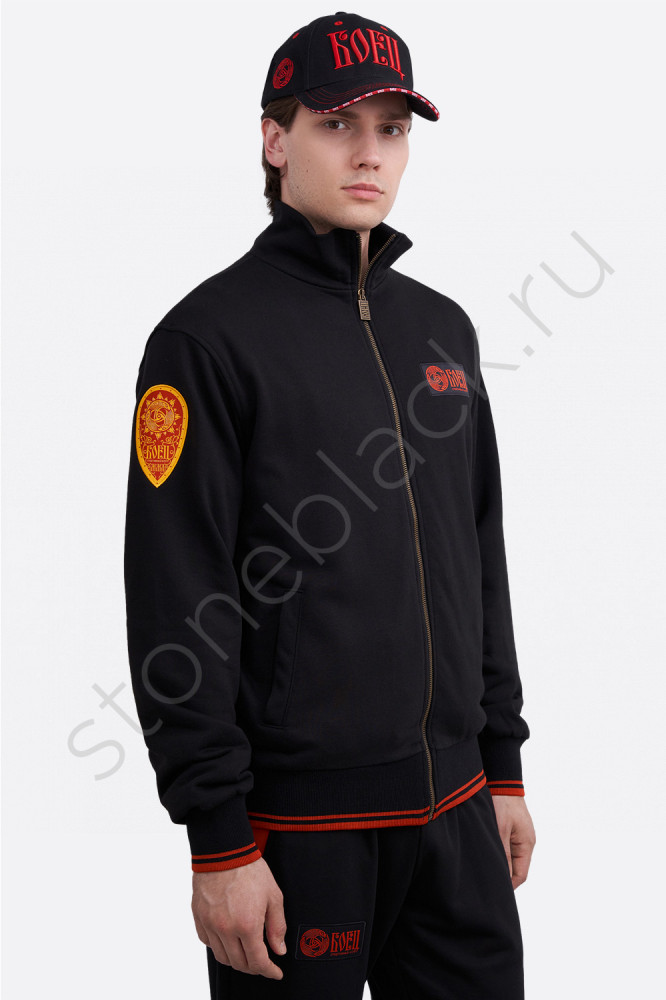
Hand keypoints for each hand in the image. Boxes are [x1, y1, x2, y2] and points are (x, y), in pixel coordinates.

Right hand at [192, 857, 287, 979]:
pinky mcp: (199, 918)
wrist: (224, 851)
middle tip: (263, 962)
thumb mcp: (273, 896)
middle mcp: (226, 929)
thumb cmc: (250, 869)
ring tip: (246, 952)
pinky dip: (219, 946)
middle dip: (254, 967)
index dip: (269, 971)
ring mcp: (210, 925)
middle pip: (239, 963)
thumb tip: (279, 949)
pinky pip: (208, 943)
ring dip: (236, 960)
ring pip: (222, 957)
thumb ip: (277, 926)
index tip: (275, 972)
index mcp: (247, 925)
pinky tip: (229, 939)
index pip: (258, 962)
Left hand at [490, 795, 535, 889]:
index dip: (508, 886)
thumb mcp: (500, 830)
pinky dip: (498, 851)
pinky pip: (506, 846)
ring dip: (499, 862)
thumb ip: (502, 854)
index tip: (494, 891)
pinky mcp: (511, 828)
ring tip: (483, 867)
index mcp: (527, 844)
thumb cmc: (502, 802)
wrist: (502, 780)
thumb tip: (502, 877)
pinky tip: (485, 852)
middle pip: (516, 868)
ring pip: (510, 857)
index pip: (521, 875)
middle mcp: (525, 841)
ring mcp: (519, 835)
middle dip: (503, 875)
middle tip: (485, 881)